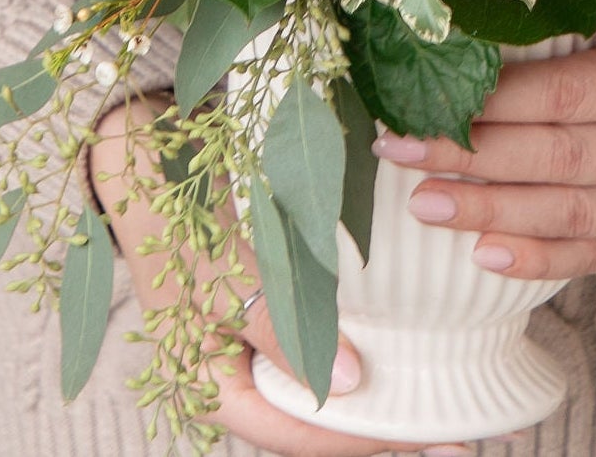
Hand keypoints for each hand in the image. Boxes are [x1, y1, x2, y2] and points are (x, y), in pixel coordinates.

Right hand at [89, 107, 467, 456]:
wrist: (144, 165)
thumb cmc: (179, 219)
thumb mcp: (225, 275)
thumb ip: (279, 327)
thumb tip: (345, 384)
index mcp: (215, 391)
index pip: (299, 437)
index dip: (362, 440)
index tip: (422, 433)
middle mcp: (238, 379)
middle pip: (317, 423)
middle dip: (381, 430)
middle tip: (451, 435)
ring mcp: (255, 349)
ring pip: (324, 388)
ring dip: (377, 397)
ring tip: (440, 398)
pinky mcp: (272, 314)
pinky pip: (320, 347)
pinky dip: (360, 351)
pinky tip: (407, 346)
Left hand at [375, 2, 595, 282]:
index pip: (566, 93)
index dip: (496, 100)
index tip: (429, 98)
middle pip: (561, 155)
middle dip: (474, 155)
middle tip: (401, 151)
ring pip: (573, 211)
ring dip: (492, 210)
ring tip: (425, 204)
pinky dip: (542, 260)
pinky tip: (484, 255)